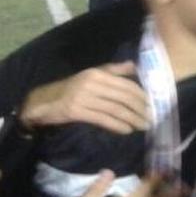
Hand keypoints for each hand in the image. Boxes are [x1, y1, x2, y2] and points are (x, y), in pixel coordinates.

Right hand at [20, 62, 148, 134]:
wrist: (43, 101)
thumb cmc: (71, 87)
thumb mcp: (91, 75)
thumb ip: (113, 70)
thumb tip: (134, 66)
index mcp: (98, 74)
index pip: (126, 84)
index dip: (141, 95)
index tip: (152, 104)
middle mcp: (92, 84)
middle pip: (123, 98)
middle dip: (139, 109)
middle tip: (151, 118)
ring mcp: (83, 98)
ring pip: (115, 109)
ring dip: (132, 119)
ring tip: (142, 126)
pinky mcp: (76, 112)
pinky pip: (102, 119)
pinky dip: (117, 125)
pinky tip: (126, 130)